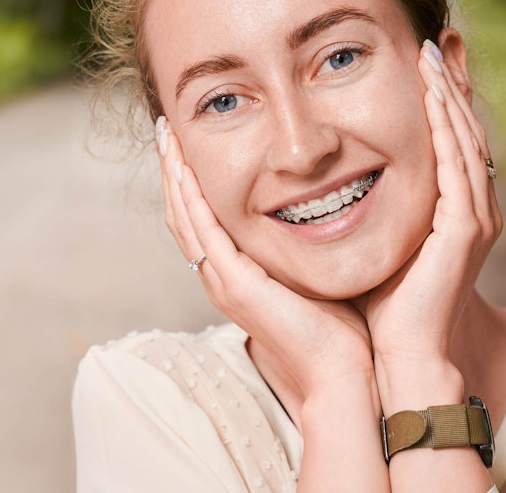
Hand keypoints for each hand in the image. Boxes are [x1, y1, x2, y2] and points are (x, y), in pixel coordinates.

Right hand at [156, 118, 375, 398]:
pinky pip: (203, 233)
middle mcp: (220, 277)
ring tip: (165, 137)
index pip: (201, 219)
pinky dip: (190, 198)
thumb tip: (324, 209)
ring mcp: (222, 281)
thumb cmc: (338, 330)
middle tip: (164, 131)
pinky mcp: (235, 285)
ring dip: (172, 176)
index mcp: (236, 275)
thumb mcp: (313, 272)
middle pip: (182, 214)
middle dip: (172, 171)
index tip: (187, 144)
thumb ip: (304, 244)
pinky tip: (184, 168)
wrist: (340, 373)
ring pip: (184, 218)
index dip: (190, 181)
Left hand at [359, 38, 502, 376]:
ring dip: (449, 94)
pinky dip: (448, 126)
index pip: (449, 142)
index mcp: (454, 212)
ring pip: (467, 139)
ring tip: (431, 55)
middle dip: (449, 85)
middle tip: (432, 42)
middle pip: (465, 130)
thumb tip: (333, 179)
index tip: (420, 62)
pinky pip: (459, 163)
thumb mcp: (377, 240)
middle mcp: (473, 209)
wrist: (402, 354)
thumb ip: (372, 207)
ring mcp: (476, 218)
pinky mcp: (467, 228)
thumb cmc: (383, 305)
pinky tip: (434, 95)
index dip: (439, 101)